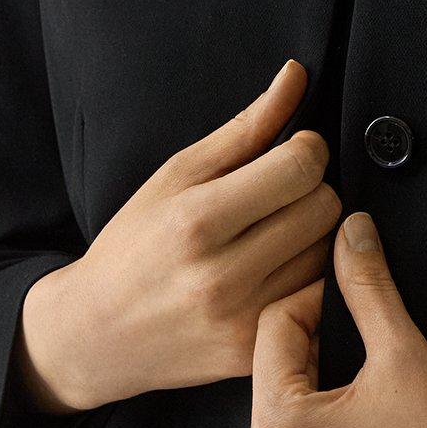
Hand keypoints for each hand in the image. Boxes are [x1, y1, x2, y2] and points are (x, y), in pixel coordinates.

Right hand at [20, 58, 341, 412]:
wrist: (96, 334)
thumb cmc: (135, 243)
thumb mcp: (178, 174)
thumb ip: (246, 127)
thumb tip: (297, 74)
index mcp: (197, 220)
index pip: (301, 168)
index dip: (308, 149)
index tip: (293, 151)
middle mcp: (222, 275)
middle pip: (324, 208)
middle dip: (312, 190)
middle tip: (282, 195)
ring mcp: (242, 320)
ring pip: (330, 254)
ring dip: (314, 236)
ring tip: (275, 234)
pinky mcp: (255, 353)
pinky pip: (320, 299)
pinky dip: (312, 279)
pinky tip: (280, 270)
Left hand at [246, 210, 426, 427]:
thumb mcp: (404, 355)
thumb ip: (369, 286)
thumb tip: (351, 231)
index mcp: (277, 427)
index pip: (274, 326)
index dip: (317, 298)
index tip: (356, 296)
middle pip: (274, 371)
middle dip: (317, 345)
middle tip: (371, 341)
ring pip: (284, 414)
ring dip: (319, 389)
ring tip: (373, 389)